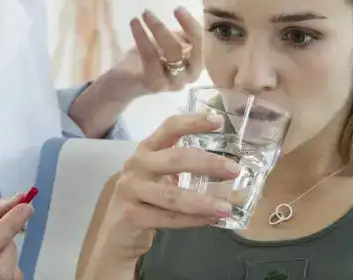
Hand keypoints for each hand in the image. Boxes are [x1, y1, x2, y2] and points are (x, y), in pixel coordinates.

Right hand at [93, 113, 240, 259]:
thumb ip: (185, 168)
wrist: (117, 231)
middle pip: (175, 159)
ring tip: (226, 208)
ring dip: (202, 202)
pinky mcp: (131, 215)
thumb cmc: (146, 198)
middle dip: (208, 164)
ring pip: (172, 196)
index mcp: (147, 149)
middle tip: (235, 170)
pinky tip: (210, 220)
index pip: (170, 127)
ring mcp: (131, 190)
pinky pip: (167, 218)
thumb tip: (229, 169)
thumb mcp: (160, 176)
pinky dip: (191, 220)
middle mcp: (136, 164)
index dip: (194, 122)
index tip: (219, 121)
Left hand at [118, 7, 203, 94]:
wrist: (123, 84)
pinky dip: (142, 36)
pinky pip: (151, 57)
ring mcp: (172, 83)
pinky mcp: (155, 84)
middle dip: (180, 25)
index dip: (193, 26)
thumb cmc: (148, 61)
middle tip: (168, 10)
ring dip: (159, 28)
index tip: (178, 9)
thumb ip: (179, 36)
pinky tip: (134, 23)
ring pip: (173, 52)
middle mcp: (189, 76)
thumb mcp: (166, 44)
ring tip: (145, 14)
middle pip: (193, 50)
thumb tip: (184, 18)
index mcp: (196, 65)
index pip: (203, 44)